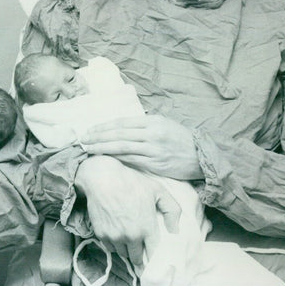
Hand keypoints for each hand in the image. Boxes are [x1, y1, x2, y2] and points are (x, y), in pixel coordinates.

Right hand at [75, 155, 180, 266]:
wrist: (102, 178)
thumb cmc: (131, 182)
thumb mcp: (158, 191)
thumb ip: (172, 211)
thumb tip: (175, 230)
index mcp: (147, 227)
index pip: (153, 254)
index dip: (155, 260)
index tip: (156, 264)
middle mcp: (131, 236)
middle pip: (137, 258)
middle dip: (140, 257)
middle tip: (141, 255)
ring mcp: (114, 236)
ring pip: (123, 253)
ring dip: (126, 250)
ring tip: (128, 240)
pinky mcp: (101, 234)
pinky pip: (110, 247)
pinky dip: (114, 244)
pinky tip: (116, 234)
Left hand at [80, 115, 202, 179]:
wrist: (201, 156)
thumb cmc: (180, 139)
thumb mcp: (163, 124)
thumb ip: (143, 125)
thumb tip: (120, 127)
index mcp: (153, 121)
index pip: (122, 122)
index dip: (103, 126)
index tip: (90, 129)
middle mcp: (152, 133)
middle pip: (118, 134)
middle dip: (98, 136)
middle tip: (83, 139)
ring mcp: (153, 149)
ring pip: (122, 147)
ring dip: (102, 148)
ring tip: (88, 149)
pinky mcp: (155, 164)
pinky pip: (131, 160)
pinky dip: (116, 159)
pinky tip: (105, 159)